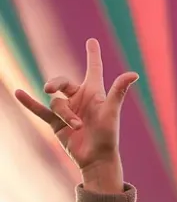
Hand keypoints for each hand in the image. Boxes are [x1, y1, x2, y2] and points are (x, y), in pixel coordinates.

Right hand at [15, 38, 137, 191]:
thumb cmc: (108, 136)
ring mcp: (67, 111)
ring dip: (65, 114)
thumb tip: (134, 73)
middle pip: (62, 82)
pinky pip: (39, 110)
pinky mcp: (56, 123)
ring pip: (56, 103)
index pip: (93, 69)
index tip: (92, 42)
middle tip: (50, 88)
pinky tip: (18, 93)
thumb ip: (119, 91)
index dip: (93, 55)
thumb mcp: (111, 111)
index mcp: (94, 93)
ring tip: (77, 127)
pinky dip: (29, 102)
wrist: (96, 159)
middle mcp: (79, 99)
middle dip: (55, 83)